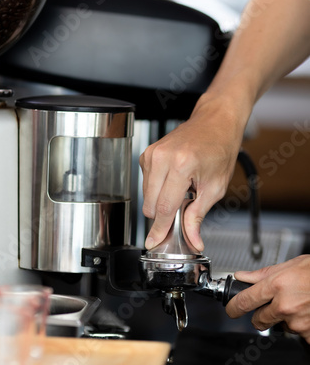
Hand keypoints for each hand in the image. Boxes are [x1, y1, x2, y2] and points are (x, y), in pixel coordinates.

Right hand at [139, 94, 244, 249]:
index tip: (154, 242)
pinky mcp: (147, 153)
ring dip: (161, 200)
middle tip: (185, 207)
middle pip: (151, 205)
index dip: (160, 230)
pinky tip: (174, 180)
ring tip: (182, 188)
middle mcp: (162, 157)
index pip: (164, 208)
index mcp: (181, 165)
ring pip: (146, 196)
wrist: (215, 122)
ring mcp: (152, 154)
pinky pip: (146, 183)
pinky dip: (158, 189)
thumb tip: (193, 239)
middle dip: (164, 215)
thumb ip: (198, 216)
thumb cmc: (219, 147)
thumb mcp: (215, 186)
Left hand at [226, 255, 309, 342]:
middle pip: (258, 320)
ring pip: (279, 326)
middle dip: (260, 315)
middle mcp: (284, 304)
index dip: (233, 307)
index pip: (244, 301)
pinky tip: (306, 312)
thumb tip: (242, 276)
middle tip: (271, 306)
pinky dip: (300, 326)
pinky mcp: (308, 332)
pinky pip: (297, 333)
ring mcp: (296, 321)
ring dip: (284, 319)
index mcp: (275, 285)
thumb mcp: (287, 266)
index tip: (231, 310)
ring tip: (297, 303)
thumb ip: (262, 274)